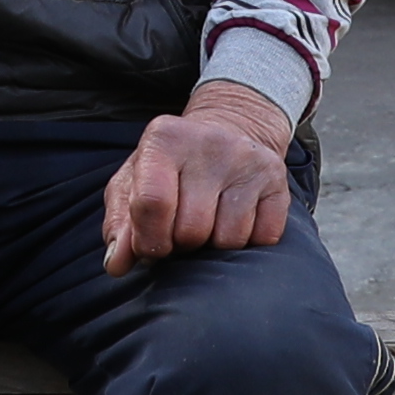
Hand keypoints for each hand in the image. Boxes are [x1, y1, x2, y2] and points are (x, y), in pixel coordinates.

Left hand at [100, 81, 300, 272]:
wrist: (228, 131)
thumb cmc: (171, 167)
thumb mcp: (134, 183)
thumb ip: (119, 224)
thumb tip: (116, 263)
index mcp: (164, 138)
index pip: (152, 204)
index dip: (149, 240)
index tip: (152, 246)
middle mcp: (209, 143)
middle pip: (192, 230)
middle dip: (182, 244)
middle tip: (182, 229)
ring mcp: (248, 160)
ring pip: (229, 240)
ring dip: (214, 244)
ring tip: (208, 221)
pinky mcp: (277, 179)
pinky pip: (263, 238)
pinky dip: (247, 241)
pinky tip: (235, 218)